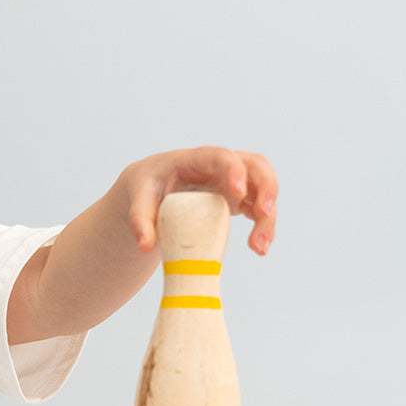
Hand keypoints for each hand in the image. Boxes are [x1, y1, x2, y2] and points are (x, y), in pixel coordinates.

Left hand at [119, 147, 276, 255]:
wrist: (154, 192)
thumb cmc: (148, 189)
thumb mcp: (138, 199)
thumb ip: (139, 220)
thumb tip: (144, 246)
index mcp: (196, 160)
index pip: (221, 156)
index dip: (233, 170)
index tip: (238, 191)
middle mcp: (220, 167)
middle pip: (255, 166)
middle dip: (266, 188)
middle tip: (264, 213)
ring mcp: (233, 182)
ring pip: (262, 190)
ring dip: (267, 217)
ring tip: (259, 247)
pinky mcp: (238, 199)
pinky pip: (259, 209)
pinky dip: (262, 227)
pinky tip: (258, 248)